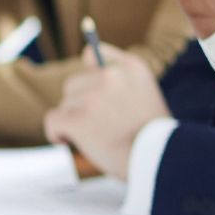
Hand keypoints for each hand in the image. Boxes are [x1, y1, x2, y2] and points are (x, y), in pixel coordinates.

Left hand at [43, 44, 168, 179]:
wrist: (161, 160)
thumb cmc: (154, 135)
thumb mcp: (147, 95)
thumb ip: (121, 80)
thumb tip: (86, 59)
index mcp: (131, 67)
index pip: (93, 54)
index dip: (88, 76)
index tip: (92, 92)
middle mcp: (111, 75)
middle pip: (73, 85)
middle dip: (79, 105)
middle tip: (98, 126)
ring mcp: (92, 96)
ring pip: (65, 105)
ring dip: (73, 121)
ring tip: (94, 138)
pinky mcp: (77, 118)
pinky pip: (53, 121)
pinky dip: (57, 133)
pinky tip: (68, 142)